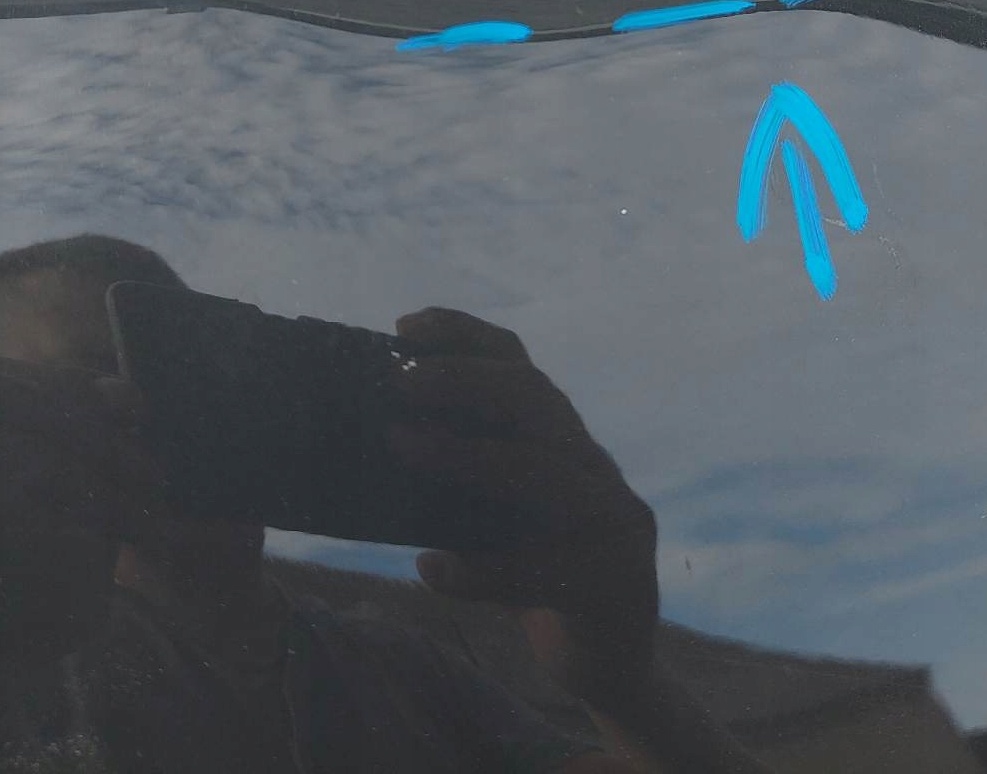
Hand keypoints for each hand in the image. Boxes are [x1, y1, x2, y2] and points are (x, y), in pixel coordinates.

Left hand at [387, 308, 658, 703]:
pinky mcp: (615, 580)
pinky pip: (546, 569)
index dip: (464, 336)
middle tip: (398, 382)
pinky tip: (433, 571)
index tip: (404, 326)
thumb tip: (372, 448)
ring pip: (546, 472)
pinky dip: (484, 571)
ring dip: (469, 456)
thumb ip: (458, 482)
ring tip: (404, 445)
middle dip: (464, 380)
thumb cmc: (536, 576)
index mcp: (557, 440)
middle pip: (535, 397)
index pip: (517, 366)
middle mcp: (588, 464)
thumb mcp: (493, 517)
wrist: (608, 660)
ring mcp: (611, 518)